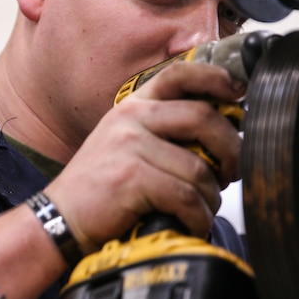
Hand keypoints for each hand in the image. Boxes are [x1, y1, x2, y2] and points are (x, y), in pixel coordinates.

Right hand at [47, 60, 245, 251]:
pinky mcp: (131, 177)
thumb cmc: (98, 189)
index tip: (238, 92)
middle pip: (204, 118)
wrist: (59, 219)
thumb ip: (162, 133)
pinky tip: (192, 224)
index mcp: (132, 106)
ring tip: (203, 210)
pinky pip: (185, 196)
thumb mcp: (124, 146)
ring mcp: (130, 145)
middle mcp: (131, 118)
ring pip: (199, 167)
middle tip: (231, 173)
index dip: (215, 78)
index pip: (179, 74)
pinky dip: (197, 216)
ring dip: (211, 197)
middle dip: (231, 149)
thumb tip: (219, 138)